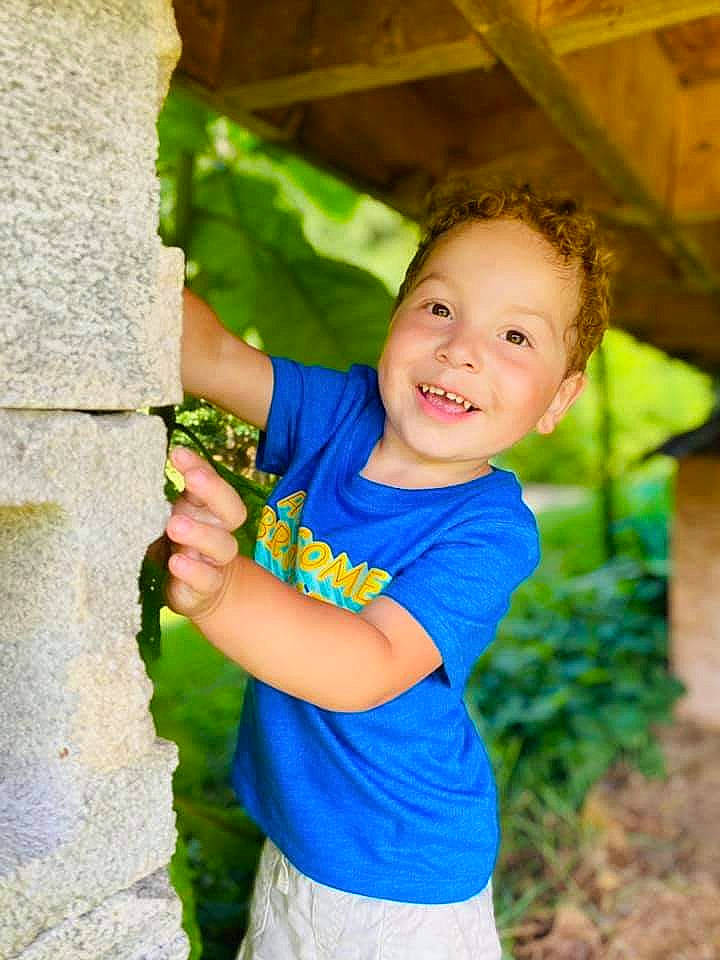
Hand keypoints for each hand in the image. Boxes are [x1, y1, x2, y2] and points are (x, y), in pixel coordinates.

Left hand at [165, 446, 247, 619]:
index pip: (213, 483)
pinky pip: (206, 579)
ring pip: (222, 545)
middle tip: (192, 478)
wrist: (195, 589)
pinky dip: (192, 570)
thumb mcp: (177, 513)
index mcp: (210, 509)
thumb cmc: (181, 542)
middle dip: (214, 490)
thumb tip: (163, 457)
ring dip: (200, 533)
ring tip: (175, 525)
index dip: (201, 467)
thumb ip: (174, 493)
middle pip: (232, 510)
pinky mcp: (205, 587)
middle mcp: (219, 531)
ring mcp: (215, 561)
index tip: (177, 453)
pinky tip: (176, 562)